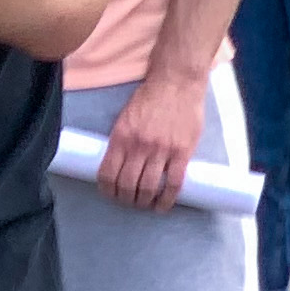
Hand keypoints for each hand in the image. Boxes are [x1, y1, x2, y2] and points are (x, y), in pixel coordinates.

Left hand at [100, 70, 207, 210]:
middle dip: (126, 199)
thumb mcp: (125, 117)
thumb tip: (118, 161)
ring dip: (145, 202)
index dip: (107, 190)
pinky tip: (164, 205)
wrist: (176, 84)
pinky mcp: (182, 152)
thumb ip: (122, 139)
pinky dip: (167, 199)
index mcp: (121, 138)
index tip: (110, 195)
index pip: (107, 173)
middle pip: (127, 184)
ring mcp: (161, 150)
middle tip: (129, 202)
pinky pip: (174, 183)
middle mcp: (138, 147)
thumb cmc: (150, 99)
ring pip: (149, 187)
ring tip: (146, 205)